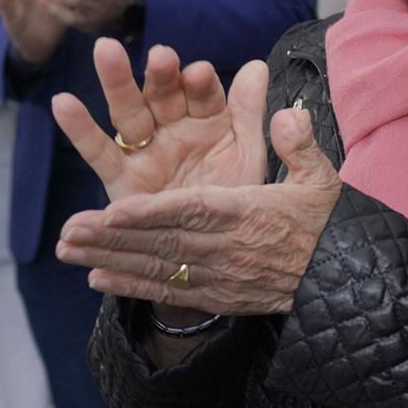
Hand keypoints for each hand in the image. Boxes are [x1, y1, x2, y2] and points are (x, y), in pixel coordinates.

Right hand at [52, 39, 270, 202]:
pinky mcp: (121, 180)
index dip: (199, 84)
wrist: (214, 251)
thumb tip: (257, 65)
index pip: (202, 94)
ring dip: (118, 83)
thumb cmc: (234, 199)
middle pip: (163, 95)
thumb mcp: (248, 154)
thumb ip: (248, 111)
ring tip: (106, 51)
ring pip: (129, 113)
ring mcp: (146, 152)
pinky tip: (63, 103)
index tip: (199, 73)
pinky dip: (80, 129)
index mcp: (208, 121)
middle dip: (160, 76)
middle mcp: (174, 129)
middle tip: (160, 56)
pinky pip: (99, 152)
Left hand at [55, 107, 341, 316]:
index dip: (153, 213)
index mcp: (250, 212)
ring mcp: (220, 276)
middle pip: (163, 241)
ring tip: (68, 249)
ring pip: (157, 266)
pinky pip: (168, 291)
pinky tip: (96, 277)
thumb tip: (288, 112)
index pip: (194, 212)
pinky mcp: (217, 295)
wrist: (339, 278)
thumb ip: (300, 143)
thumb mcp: (322, 178)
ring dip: (110, 258)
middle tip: (69, 230)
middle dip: (114, 237)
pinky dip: (131, 286)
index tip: (115, 210)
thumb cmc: (323, 221)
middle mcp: (228, 247)